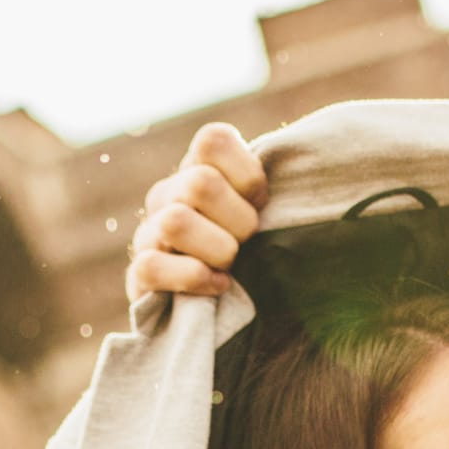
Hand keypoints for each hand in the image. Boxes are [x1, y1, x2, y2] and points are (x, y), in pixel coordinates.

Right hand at [126, 122, 266, 301]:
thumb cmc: (256, 249)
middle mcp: (168, 193)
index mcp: (198, 167)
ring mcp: (149, 232)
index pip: (212, 141)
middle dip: (239, 220)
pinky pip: (152, 267)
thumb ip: (274, 186)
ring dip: (217, 250)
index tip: (261, 203)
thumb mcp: (265, 210)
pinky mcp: (139, 274)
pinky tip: (219, 286)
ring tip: (232, 266)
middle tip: (249, 241)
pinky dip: (194, 278)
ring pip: (176, 222)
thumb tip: (309, 171)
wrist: (224, 306)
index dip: (247, 175)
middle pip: (201, 184)